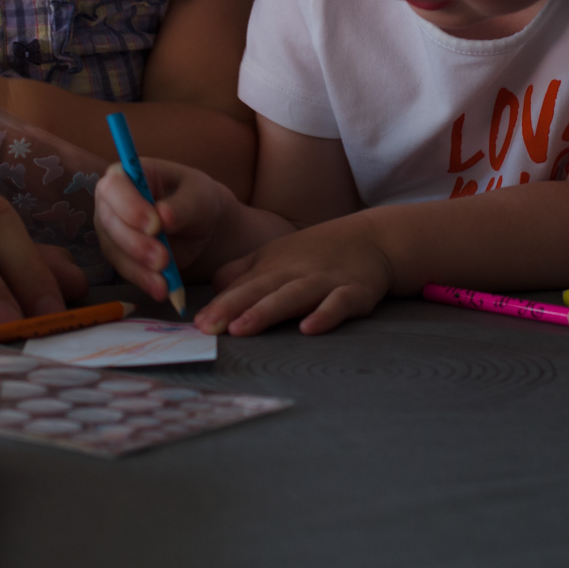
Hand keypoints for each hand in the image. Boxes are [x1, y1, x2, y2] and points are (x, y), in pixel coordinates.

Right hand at [93, 158, 233, 300]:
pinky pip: (125, 270)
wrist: (204, 228)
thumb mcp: (200, 196)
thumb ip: (183, 205)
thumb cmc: (198, 200)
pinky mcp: (120, 255)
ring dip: (139, 267)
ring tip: (165, 280)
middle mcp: (112, 201)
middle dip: (135, 243)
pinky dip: (144, 281)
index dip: (129, 206)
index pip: (115, 186)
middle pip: (110, 221)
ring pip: (115, 250)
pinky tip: (162, 290)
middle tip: (163, 258)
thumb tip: (163, 216)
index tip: (155, 225)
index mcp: (128, 174)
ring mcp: (112, 230)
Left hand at [195, 214, 394, 336]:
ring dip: (267, 311)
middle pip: (260, 290)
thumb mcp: (275, 256)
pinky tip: (309, 329)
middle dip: (232, 307)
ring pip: (292, 296)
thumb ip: (242, 273)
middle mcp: (294, 272)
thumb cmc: (317, 253)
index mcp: (273, 266)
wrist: (373, 238)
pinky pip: (339, 304)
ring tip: (242, 328)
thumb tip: (211, 291)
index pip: (241, 287)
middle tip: (207, 328)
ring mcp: (325, 281)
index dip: (218, 305)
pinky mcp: (354, 292)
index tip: (195, 324)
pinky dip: (325, 315)